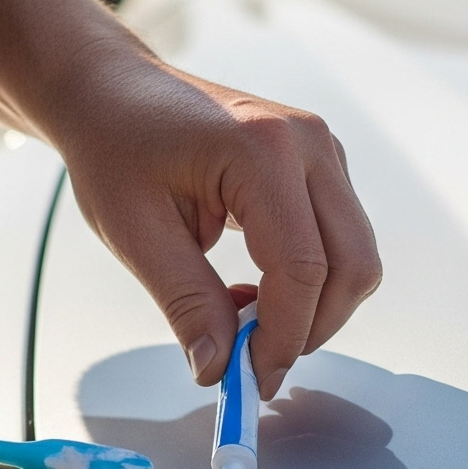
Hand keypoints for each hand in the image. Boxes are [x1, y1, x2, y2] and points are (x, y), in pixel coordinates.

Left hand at [49, 52, 382, 398]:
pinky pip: (339, 240)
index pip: (302, 267)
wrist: (112, 90)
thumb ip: (187, 303)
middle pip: (352, 265)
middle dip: (311, 329)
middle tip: (255, 364)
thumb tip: (219, 369)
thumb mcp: (136, 232)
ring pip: (354, 257)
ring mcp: (322, 149)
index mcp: (262, 149)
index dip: (283, 336)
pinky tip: (254, 291)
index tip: (250, 377)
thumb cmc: (114, 145)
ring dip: (313, 308)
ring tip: (244, 323)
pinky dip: (310, 282)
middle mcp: (307, 143)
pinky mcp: (320, 165)